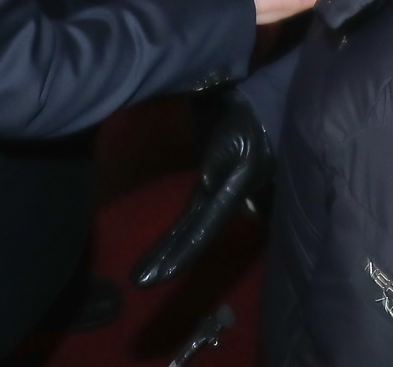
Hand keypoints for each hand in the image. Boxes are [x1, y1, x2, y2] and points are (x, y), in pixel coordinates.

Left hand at [131, 89, 268, 285]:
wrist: (254, 110)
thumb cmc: (247, 124)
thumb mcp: (236, 137)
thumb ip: (220, 158)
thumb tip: (207, 182)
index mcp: (227, 196)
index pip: (200, 232)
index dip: (180, 254)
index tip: (158, 275)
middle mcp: (217, 203)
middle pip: (189, 238)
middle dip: (166, 260)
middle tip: (138, 282)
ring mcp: (210, 197)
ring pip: (185, 231)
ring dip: (165, 252)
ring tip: (142, 273)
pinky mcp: (205, 189)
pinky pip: (187, 218)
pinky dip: (173, 236)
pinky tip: (161, 249)